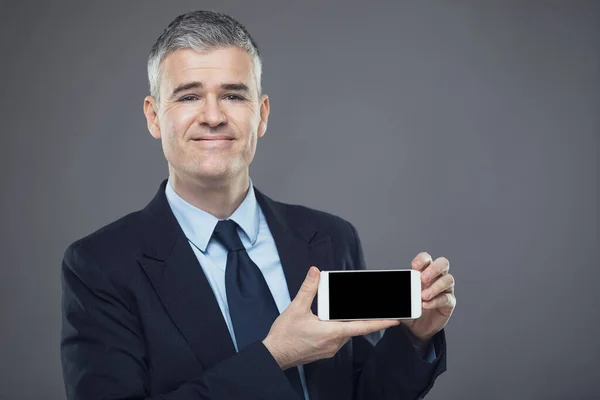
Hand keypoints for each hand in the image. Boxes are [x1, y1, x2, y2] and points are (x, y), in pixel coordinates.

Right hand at [262, 266, 399, 369]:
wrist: (274, 355)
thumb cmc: (284, 336)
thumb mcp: (296, 308)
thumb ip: (308, 289)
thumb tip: (315, 272)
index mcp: (332, 332)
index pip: (362, 327)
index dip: (380, 322)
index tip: (395, 319)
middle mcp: (334, 343)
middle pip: (355, 328)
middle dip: (364, 317)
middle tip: (376, 308)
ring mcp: (330, 349)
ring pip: (346, 333)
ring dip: (348, 322)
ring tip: (346, 310)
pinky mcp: (324, 351)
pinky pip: (337, 338)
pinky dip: (339, 328)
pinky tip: (331, 320)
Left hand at [400, 253, 455, 342]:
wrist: (417, 327)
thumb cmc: (410, 308)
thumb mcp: (403, 297)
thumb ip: (400, 290)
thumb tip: (390, 285)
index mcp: (425, 271)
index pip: (427, 259)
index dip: (422, 259)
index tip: (414, 266)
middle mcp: (437, 277)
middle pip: (443, 263)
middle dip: (434, 269)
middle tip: (423, 278)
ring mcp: (445, 289)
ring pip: (448, 280)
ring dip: (435, 287)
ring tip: (423, 296)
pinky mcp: (449, 302)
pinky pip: (446, 298)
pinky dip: (435, 301)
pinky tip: (425, 305)